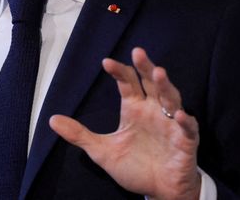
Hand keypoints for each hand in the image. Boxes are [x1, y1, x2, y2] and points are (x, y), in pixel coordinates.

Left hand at [49, 47, 199, 199]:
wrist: (158, 192)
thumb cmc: (135, 167)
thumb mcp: (102, 151)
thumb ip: (79, 135)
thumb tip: (51, 120)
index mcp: (134, 108)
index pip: (127, 83)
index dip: (118, 72)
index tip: (106, 63)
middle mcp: (153, 110)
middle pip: (150, 82)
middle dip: (145, 67)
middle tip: (137, 53)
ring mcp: (171, 124)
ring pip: (170, 98)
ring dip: (165, 86)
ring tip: (158, 73)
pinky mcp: (185, 141)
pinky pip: (188, 128)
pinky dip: (184, 120)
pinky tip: (178, 114)